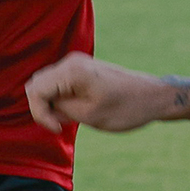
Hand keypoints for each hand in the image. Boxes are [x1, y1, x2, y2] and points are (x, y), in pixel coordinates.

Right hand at [25, 53, 175, 135]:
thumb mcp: (90, 115)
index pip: (36, 91)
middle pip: (36, 85)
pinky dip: (62, 99)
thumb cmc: (127, 108)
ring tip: (73, 117)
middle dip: (43, 108)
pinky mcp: (82, 69)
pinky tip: (78, 110)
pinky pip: (59, 84)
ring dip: (52, 104)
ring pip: (46, 85)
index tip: (59, 128)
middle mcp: (71, 62)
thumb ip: (61, 109)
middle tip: (64, 124)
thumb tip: (45, 106)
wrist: (154, 97)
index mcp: (72, 71)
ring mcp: (77, 64)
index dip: (40, 114)